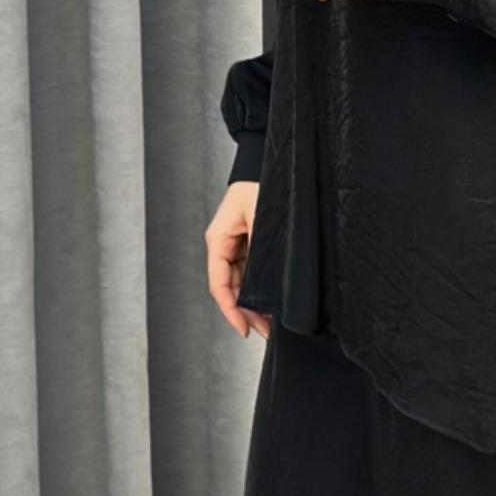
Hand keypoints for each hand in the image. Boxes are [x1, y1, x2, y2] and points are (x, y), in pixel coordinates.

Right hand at [207, 180, 270, 338]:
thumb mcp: (260, 219)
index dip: (231, 311)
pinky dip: (261, 287)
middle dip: (246, 312)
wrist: (276, 162)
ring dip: (254, 302)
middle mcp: (225, 243)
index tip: (245, 330)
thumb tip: (265, 286)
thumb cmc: (264, 183)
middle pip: (231, 287)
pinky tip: (273, 300)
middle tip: (266, 332)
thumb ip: (260, 252)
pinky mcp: (252, 241)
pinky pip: (253, 270)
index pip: (220, 284)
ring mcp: (238, 243)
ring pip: (242, 282)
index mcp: (218, 239)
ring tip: (272, 322)